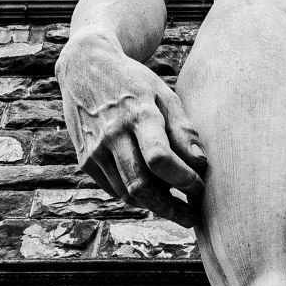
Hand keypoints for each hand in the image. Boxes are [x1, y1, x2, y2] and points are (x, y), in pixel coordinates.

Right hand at [57, 34, 206, 225]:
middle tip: (192, 217)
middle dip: (171, 208)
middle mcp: (112, 134)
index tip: (200, 187)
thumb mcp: (165, 95)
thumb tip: (201, 162)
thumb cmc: (135, 83)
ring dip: (155, 206)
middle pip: (141, 185)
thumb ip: (184, 129)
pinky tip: (153, 193)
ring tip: (177, 206)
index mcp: (138, 114)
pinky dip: (136, 197)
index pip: (160, 158)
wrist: (84, 68)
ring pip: (127, 193)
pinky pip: (114, 189)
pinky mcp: (84, 160)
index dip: (183, 179)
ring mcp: (94, 149)